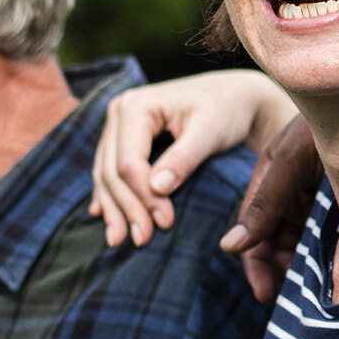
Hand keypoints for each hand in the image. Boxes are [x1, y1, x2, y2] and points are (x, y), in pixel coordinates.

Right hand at [90, 70, 296, 246]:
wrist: (233, 97)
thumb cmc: (226, 110)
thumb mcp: (210, 131)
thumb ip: (184, 158)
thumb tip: (157, 188)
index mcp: (136, 106)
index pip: (129, 162)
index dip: (143, 197)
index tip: (165, 223)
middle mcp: (120, 111)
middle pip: (112, 171)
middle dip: (127, 209)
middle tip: (141, 241)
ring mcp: (117, 125)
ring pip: (105, 174)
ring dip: (113, 208)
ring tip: (119, 240)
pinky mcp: (122, 137)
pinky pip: (108, 170)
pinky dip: (110, 195)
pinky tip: (104, 217)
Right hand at [219, 115, 321, 300]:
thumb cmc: (332, 123)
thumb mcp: (292, 160)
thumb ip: (264, 204)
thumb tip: (228, 248)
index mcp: (271, 172)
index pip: (252, 225)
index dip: (255, 260)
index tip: (264, 293)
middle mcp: (292, 186)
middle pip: (275, 237)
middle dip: (280, 264)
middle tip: (295, 288)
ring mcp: (318, 194)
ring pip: (302, 240)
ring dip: (304, 261)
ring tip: (319, 277)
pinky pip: (329, 235)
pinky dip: (328, 252)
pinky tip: (338, 264)